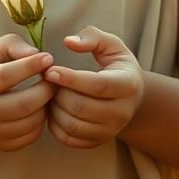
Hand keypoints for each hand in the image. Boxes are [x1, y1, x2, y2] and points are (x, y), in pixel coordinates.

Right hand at [0, 34, 54, 151]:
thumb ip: (14, 45)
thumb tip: (36, 54)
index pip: (7, 76)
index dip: (31, 66)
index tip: (48, 58)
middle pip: (24, 104)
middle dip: (46, 89)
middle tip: (54, 78)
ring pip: (31, 122)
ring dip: (47, 105)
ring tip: (47, 92)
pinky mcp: (1, 144)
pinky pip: (31, 135)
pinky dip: (42, 121)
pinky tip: (39, 107)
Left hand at [46, 26, 144, 148]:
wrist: (130, 96)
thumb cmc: (116, 65)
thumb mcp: (111, 45)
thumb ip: (92, 37)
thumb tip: (69, 42)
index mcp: (128, 84)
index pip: (97, 85)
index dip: (71, 79)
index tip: (50, 71)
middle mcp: (122, 112)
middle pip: (82, 108)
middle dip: (59, 94)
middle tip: (48, 82)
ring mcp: (110, 130)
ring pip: (73, 126)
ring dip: (54, 110)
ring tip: (50, 94)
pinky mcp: (97, 141)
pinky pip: (69, 139)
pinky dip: (54, 125)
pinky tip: (53, 109)